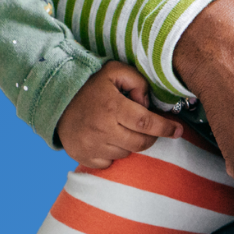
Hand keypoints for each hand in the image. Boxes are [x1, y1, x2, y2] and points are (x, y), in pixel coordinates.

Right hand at [57, 61, 185, 169]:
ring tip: (121, 127)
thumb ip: (137, 82)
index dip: (166, 128)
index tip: (178, 130)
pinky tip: (108, 137)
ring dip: (130, 142)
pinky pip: (110, 161)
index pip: (147, 124)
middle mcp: (103, 129)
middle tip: (146, 126)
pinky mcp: (84, 156)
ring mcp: (92, 146)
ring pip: (127, 153)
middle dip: (150, 136)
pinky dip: (114, 152)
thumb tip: (147, 105)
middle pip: (141, 143)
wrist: (55, 98)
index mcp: (112, 107)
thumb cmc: (89, 84)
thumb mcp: (114, 71)